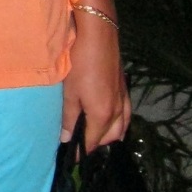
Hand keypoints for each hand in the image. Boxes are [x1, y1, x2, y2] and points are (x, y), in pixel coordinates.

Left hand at [61, 13, 130, 146]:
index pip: (92, 142)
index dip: (81, 152)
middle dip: (95, 144)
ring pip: (121, 127)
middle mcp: (117, 111)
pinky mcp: (125, 88)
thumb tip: (65, 139)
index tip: (71, 158)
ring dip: (109, 134)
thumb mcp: (69, 92)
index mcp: (102, 115)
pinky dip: (119, 122)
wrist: (99, 34)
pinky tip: (111, 118)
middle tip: (78, 143)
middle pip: (109, 138)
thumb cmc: (80, 62)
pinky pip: (126, 114)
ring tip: (94, 133)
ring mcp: (123, 99)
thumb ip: (68, 118)